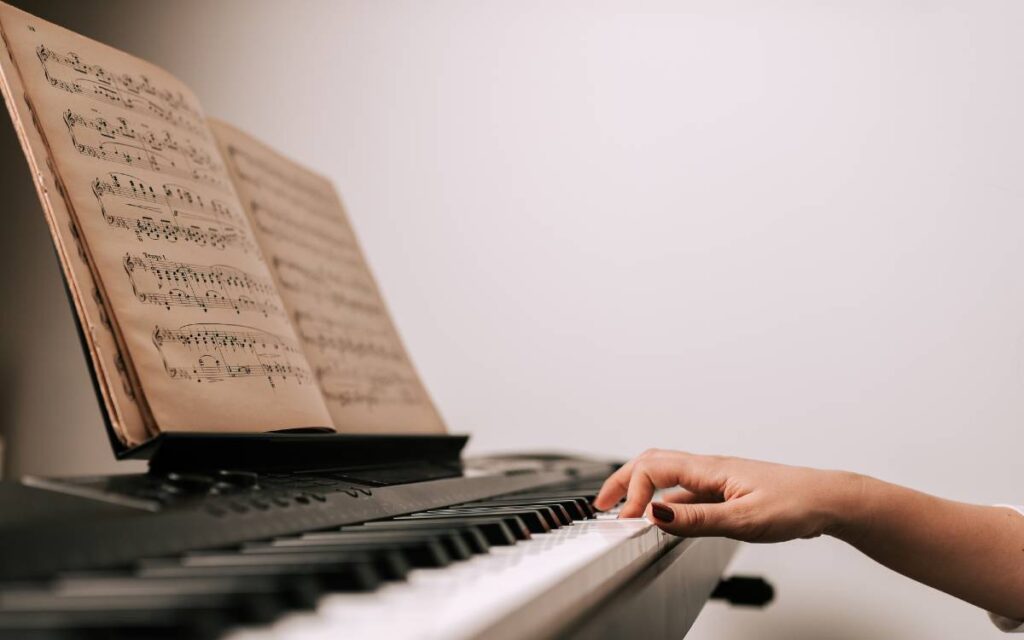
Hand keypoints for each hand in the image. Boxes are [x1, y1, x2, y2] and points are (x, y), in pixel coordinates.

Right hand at [593, 449, 866, 541]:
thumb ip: (697, 519)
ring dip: (640, 490)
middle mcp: (707, 468)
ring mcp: (715, 479)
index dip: (633, 493)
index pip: (652, 469)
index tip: (628, 520)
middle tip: (601, 504)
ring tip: (624, 511)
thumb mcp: (743, 519)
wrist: (827, 500)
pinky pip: (684, 492)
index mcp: (708, 468)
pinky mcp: (724, 491)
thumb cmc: (795, 503)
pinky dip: (664, 503)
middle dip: (622, 481)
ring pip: (665, 476)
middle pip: (650, 464)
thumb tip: (657, 513)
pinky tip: (663, 520)